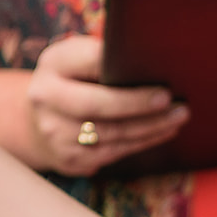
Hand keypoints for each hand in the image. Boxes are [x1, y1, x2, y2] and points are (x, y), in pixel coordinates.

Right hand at [26, 35, 189, 174]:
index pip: (91, 62)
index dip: (122, 68)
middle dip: (138, 104)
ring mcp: (55, 132)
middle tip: (171, 101)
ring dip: (150, 127)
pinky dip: (142, 142)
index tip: (152, 73)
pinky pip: (114, 152)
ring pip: (111, 133)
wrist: (38, 121)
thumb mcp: (79, 59)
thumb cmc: (74, 81)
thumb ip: (104, 57)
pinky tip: (163, 132)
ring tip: (178, 117)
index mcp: (54, 63)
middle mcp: (47, 98)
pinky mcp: (69, 158)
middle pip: (97, 105)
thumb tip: (152, 59)